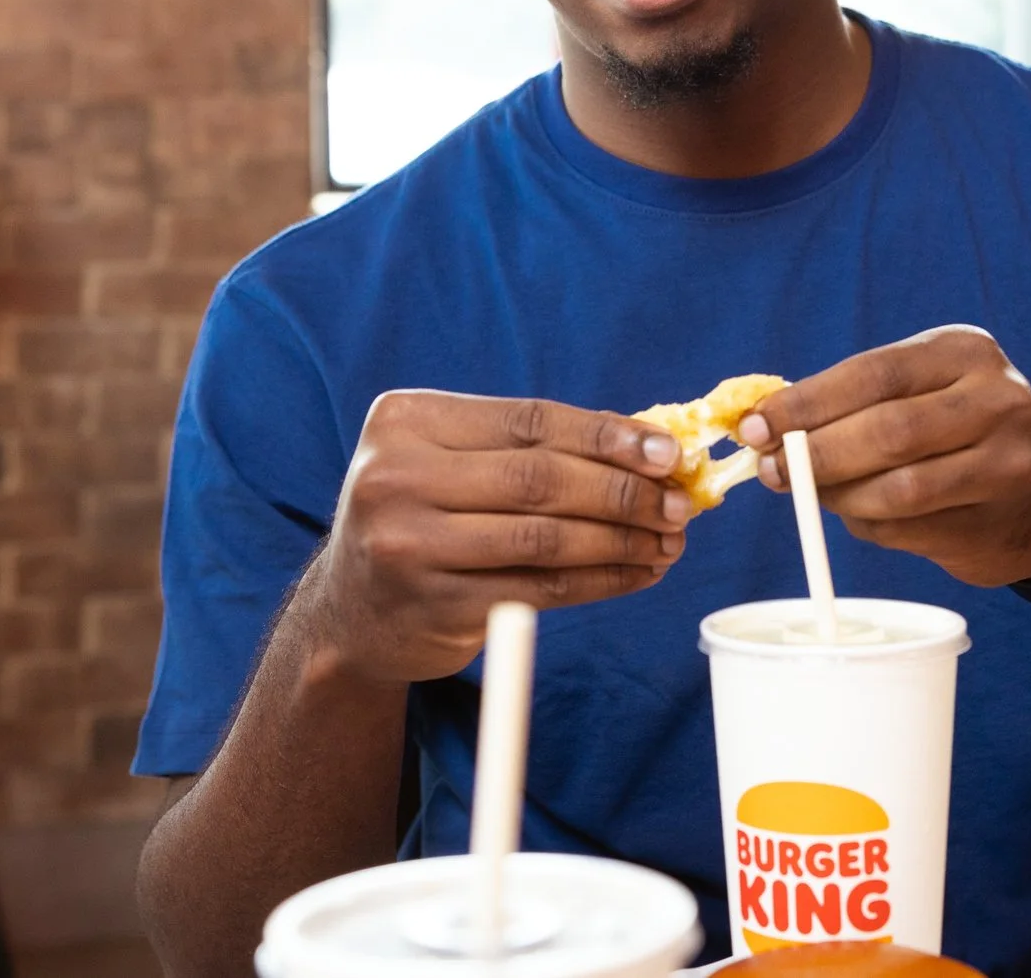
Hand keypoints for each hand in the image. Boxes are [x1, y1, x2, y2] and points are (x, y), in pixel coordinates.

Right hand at [311, 391, 694, 681]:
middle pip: (540, 479)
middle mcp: (396, 478)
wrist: (351, 609)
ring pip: (546, 540)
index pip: (528, 421)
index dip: (606, 435)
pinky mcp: (435, 607)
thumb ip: (532, 446)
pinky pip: (541, 590)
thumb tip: (649, 443)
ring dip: (622, 540)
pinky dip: (602, 581)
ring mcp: (410, 546)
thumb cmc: (425, 514)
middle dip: (624, 491)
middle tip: (680, 502)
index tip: (666, 451)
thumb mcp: (453, 462)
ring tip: (670, 540)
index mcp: (406, 421)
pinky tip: (638, 573)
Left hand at [738, 326, 1030, 588]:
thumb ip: (853, 403)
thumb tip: (764, 431)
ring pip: (898, 488)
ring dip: (839, 497)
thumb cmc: (958, 433)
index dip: (807, 403)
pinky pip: (909, 528)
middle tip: (771, 470)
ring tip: (812, 494)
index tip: (755, 426)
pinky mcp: (999, 520)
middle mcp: (996, 399)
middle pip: (887, 430)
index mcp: (964, 351)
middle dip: (816, 453)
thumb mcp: (921, 392)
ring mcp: (1007, 462)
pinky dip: (869, 525)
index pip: (872, 373)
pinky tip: (861, 515)